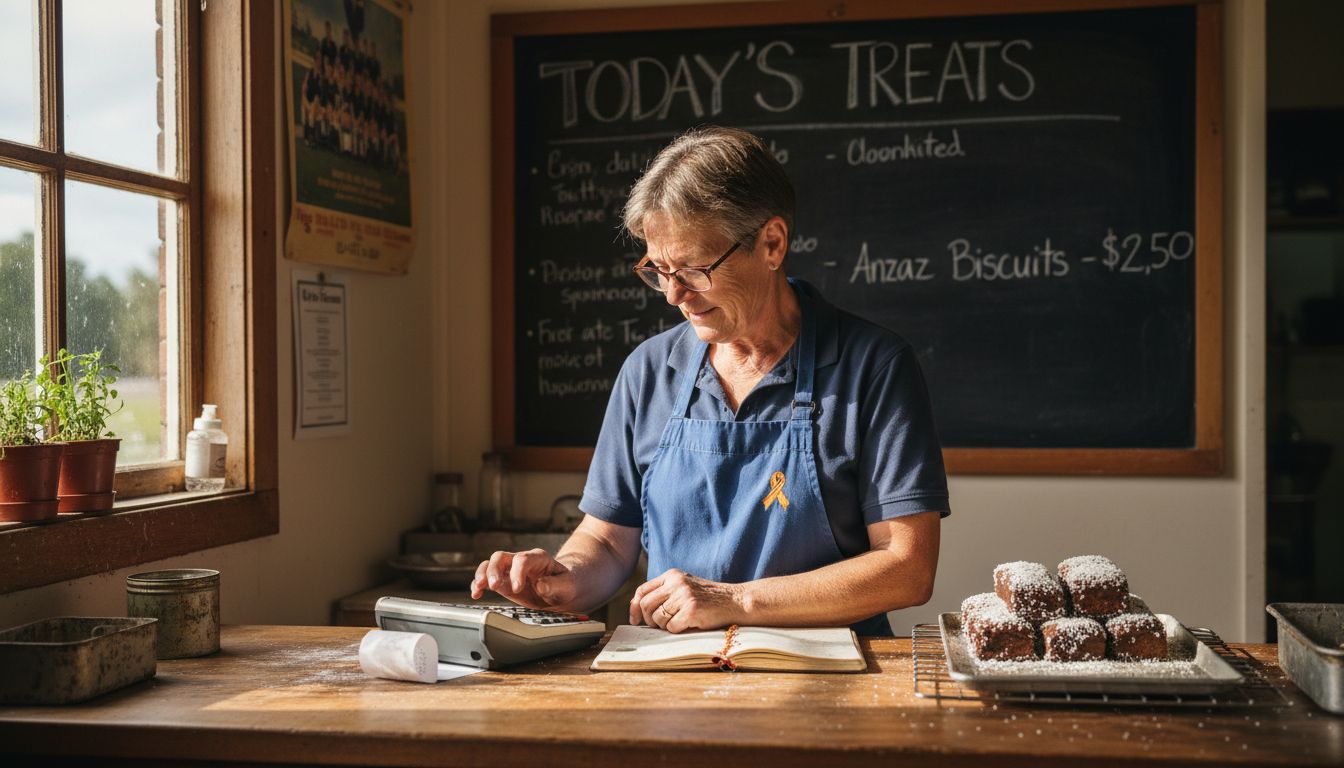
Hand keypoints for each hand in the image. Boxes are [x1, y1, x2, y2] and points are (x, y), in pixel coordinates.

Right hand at [470, 549, 574, 608]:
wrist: (562, 590)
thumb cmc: (566, 584)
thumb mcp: (568, 585)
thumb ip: (556, 585)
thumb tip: (541, 584)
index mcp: (538, 558)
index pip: (523, 559)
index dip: (517, 572)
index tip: (517, 588)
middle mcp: (521, 561)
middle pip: (501, 557)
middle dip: (494, 570)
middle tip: (494, 586)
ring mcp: (510, 571)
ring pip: (490, 565)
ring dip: (482, 575)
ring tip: (479, 588)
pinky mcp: (504, 582)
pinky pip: (487, 579)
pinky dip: (479, 585)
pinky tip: (476, 593)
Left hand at [629, 568, 744, 632]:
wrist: (735, 601)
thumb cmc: (708, 599)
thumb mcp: (684, 588)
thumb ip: (664, 593)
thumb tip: (637, 608)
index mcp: (672, 575)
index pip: (642, 590)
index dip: (634, 607)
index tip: (635, 620)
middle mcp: (676, 582)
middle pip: (646, 605)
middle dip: (649, 620)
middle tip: (660, 626)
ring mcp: (684, 595)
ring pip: (657, 618)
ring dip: (665, 626)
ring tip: (680, 622)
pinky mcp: (691, 610)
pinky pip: (671, 627)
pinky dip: (678, 630)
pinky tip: (690, 624)